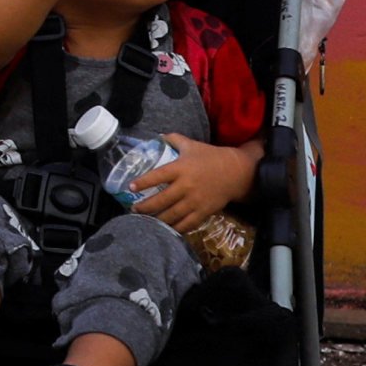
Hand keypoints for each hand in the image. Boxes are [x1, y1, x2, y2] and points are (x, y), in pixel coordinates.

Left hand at [130, 137, 255, 227]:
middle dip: (145, 207)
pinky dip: (175, 229)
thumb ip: (174, 139)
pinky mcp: (203, 212)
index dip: (143, 182)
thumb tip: (158, 135)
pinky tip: (166, 229)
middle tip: (134, 209)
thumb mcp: (192, 145)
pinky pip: (186, 224)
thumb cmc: (210, 157)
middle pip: (161, 200)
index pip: (158, 176)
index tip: (130, 186)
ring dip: (157, 220)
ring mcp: (195, 201)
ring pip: (172, 215)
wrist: (235, 172)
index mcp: (181, 168)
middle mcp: (186, 186)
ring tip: (145, 221)